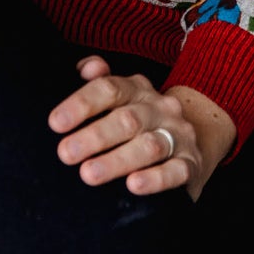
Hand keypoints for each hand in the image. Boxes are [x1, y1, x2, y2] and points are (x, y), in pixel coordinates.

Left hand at [48, 56, 235, 200]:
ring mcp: (178, 135)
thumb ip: (100, 80)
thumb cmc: (142, 118)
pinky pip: (177, 171)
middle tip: (65, 153)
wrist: (197, 136)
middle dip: (94, 136)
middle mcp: (159, 108)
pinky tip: (134, 185)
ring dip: (117, 160)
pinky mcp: (192, 164)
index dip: (81, 104)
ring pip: (149, 146)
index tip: (55, 123)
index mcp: (137, 89)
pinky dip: (156, 179)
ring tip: (88, 174)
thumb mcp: (122, 95)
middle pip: (126, 119)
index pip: (109, 89)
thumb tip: (85, 68)